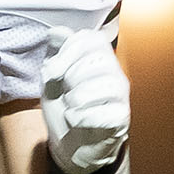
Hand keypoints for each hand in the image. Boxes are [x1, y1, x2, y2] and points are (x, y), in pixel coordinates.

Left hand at [40, 26, 128, 173]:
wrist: (69, 142)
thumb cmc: (64, 104)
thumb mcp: (53, 74)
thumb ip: (55, 50)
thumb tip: (56, 31)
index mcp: (99, 57)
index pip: (90, 39)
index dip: (66, 53)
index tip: (52, 72)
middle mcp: (115, 73)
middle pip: (97, 60)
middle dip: (70, 76)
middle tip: (64, 91)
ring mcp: (121, 97)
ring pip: (102, 85)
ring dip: (76, 98)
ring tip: (71, 106)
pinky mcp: (121, 120)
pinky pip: (104, 114)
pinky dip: (81, 118)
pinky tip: (74, 120)